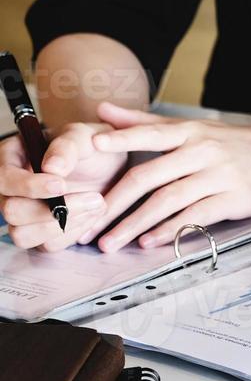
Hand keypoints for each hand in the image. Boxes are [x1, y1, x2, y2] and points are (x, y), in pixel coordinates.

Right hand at [0, 122, 124, 250]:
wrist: (110, 165)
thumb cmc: (90, 145)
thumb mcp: (83, 135)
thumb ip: (67, 146)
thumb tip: (52, 168)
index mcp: (11, 159)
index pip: (5, 179)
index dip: (30, 186)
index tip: (62, 184)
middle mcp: (11, 190)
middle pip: (11, 212)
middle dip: (51, 210)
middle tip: (94, 197)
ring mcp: (25, 214)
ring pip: (24, 235)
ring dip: (64, 225)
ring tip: (97, 204)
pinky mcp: (42, 232)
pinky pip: (48, 245)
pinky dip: (73, 233)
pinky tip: (92, 215)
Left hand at [80, 103, 250, 251]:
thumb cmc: (234, 144)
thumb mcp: (194, 127)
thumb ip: (145, 122)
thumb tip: (102, 111)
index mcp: (191, 132)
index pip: (151, 133)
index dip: (122, 139)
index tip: (91, 146)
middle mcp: (204, 151)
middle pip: (151, 176)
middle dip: (115, 203)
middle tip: (87, 223)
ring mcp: (220, 176)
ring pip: (169, 200)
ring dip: (135, 224)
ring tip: (110, 241)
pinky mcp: (235, 199)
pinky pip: (196, 216)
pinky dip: (171, 230)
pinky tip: (150, 241)